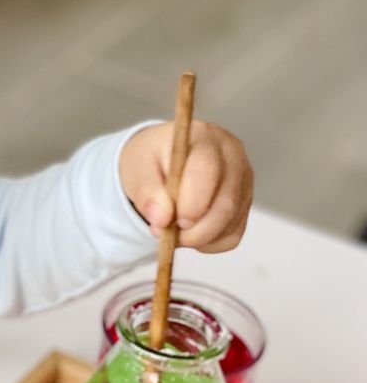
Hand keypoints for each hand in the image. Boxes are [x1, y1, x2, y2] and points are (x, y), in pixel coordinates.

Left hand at [119, 120, 253, 252]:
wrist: (163, 161)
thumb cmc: (152, 160)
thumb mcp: (138, 168)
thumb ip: (146, 191)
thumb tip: (161, 219)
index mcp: (205, 138)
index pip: (207, 171)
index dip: (191, 203)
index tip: (170, 222)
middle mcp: (232, 156)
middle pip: (226, 203)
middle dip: (194, 230)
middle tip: (167, 234)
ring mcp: (243, 181)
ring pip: (230, 223)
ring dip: (198, 238)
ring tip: (174, 230)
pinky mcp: (245, 203)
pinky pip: (232, 235)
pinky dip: (208, 243)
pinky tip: (191, 230)